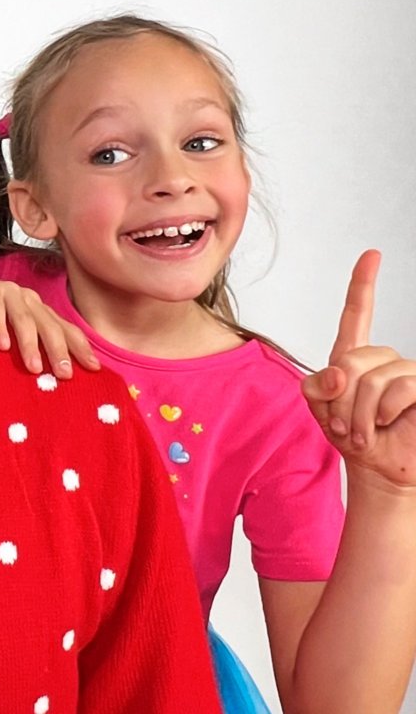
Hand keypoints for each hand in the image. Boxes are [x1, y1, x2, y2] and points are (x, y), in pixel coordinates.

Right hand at [0, 267, 98, 377]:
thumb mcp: (5, 332)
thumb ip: (23, 345)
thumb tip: (46, 376)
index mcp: (35, 308)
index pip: (63, 327)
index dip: (79, 346)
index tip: (94, 368)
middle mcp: (24, 297)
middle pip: (49, 324)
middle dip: (59, 350)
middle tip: (65, 375)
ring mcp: (4, 291)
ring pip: (24, 318)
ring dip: (30, 344)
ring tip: (34, 367)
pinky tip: (1, 345)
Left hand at [302, 251, 415, 491]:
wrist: (377, 469)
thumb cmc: (350, 436)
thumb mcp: (320, 409)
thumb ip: (317, 385)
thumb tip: (342, 372)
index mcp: (354, 356)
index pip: (357, 314)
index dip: (363, 284)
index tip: (372, 254)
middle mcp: (384, 360)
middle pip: (353, 359)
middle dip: (341, 398)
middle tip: (342, 424)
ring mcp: (408, 374)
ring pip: (376, 377)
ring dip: (360, 412)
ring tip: (363, 431)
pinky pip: (400, 388)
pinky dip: (383, 412)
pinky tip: (386, 426)